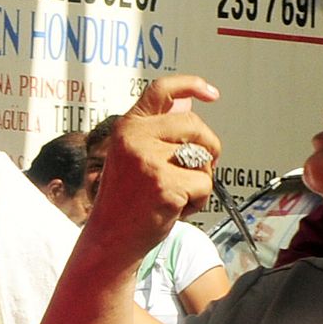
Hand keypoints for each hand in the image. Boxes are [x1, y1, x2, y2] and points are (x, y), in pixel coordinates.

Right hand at [87, 75, 221, 258]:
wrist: (110, 239)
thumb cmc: (126, 200)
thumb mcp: (135, 156)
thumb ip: (159, 131)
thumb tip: (187, 103)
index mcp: (127, 127)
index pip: (161, 90)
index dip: (190, 84)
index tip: (211, 93)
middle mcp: (135, 138)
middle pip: (194, 125)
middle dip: (208, 146)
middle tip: (200, 168)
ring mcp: (149, 161)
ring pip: (203, 157)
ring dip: (200, 179)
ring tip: (176, 194)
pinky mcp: (166, 185)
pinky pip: (205, 184)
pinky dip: (199, 201)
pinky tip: (176, 209)